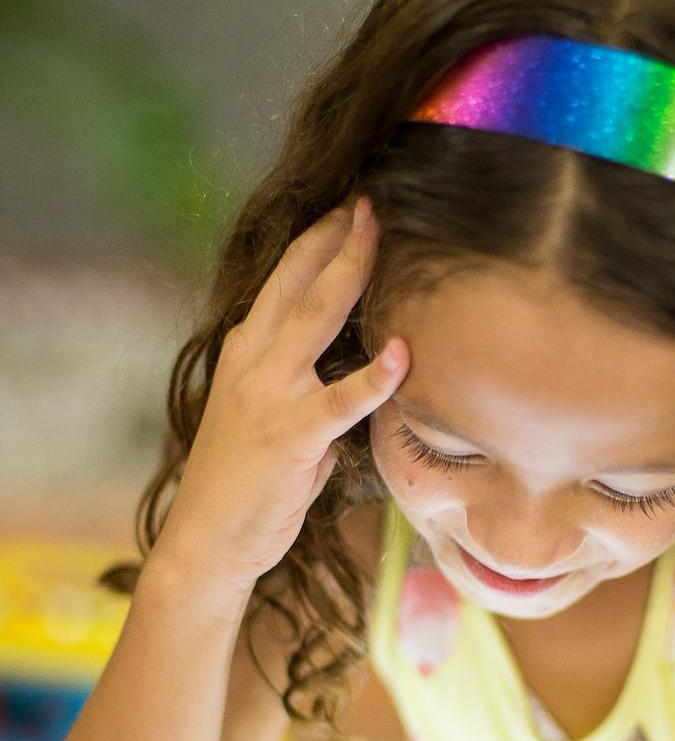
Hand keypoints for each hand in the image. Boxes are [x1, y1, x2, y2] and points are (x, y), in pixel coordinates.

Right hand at [149, 197, 409, 597]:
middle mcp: (252, 361)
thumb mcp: (270, 422)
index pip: (283, 280)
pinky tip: (400, 354)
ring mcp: (268, 395)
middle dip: (336, 236)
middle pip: (298, 281)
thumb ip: (308, 396)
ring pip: (314, 317)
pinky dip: (372, 378)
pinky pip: (339, 401)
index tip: (348, 208)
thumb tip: (353, 390)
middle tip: (369, 199)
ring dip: (349, 270)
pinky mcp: (289, 436)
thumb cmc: (245, 486)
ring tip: (378, 233)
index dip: (316, 241)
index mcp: (246, 353)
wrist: (207, 541)